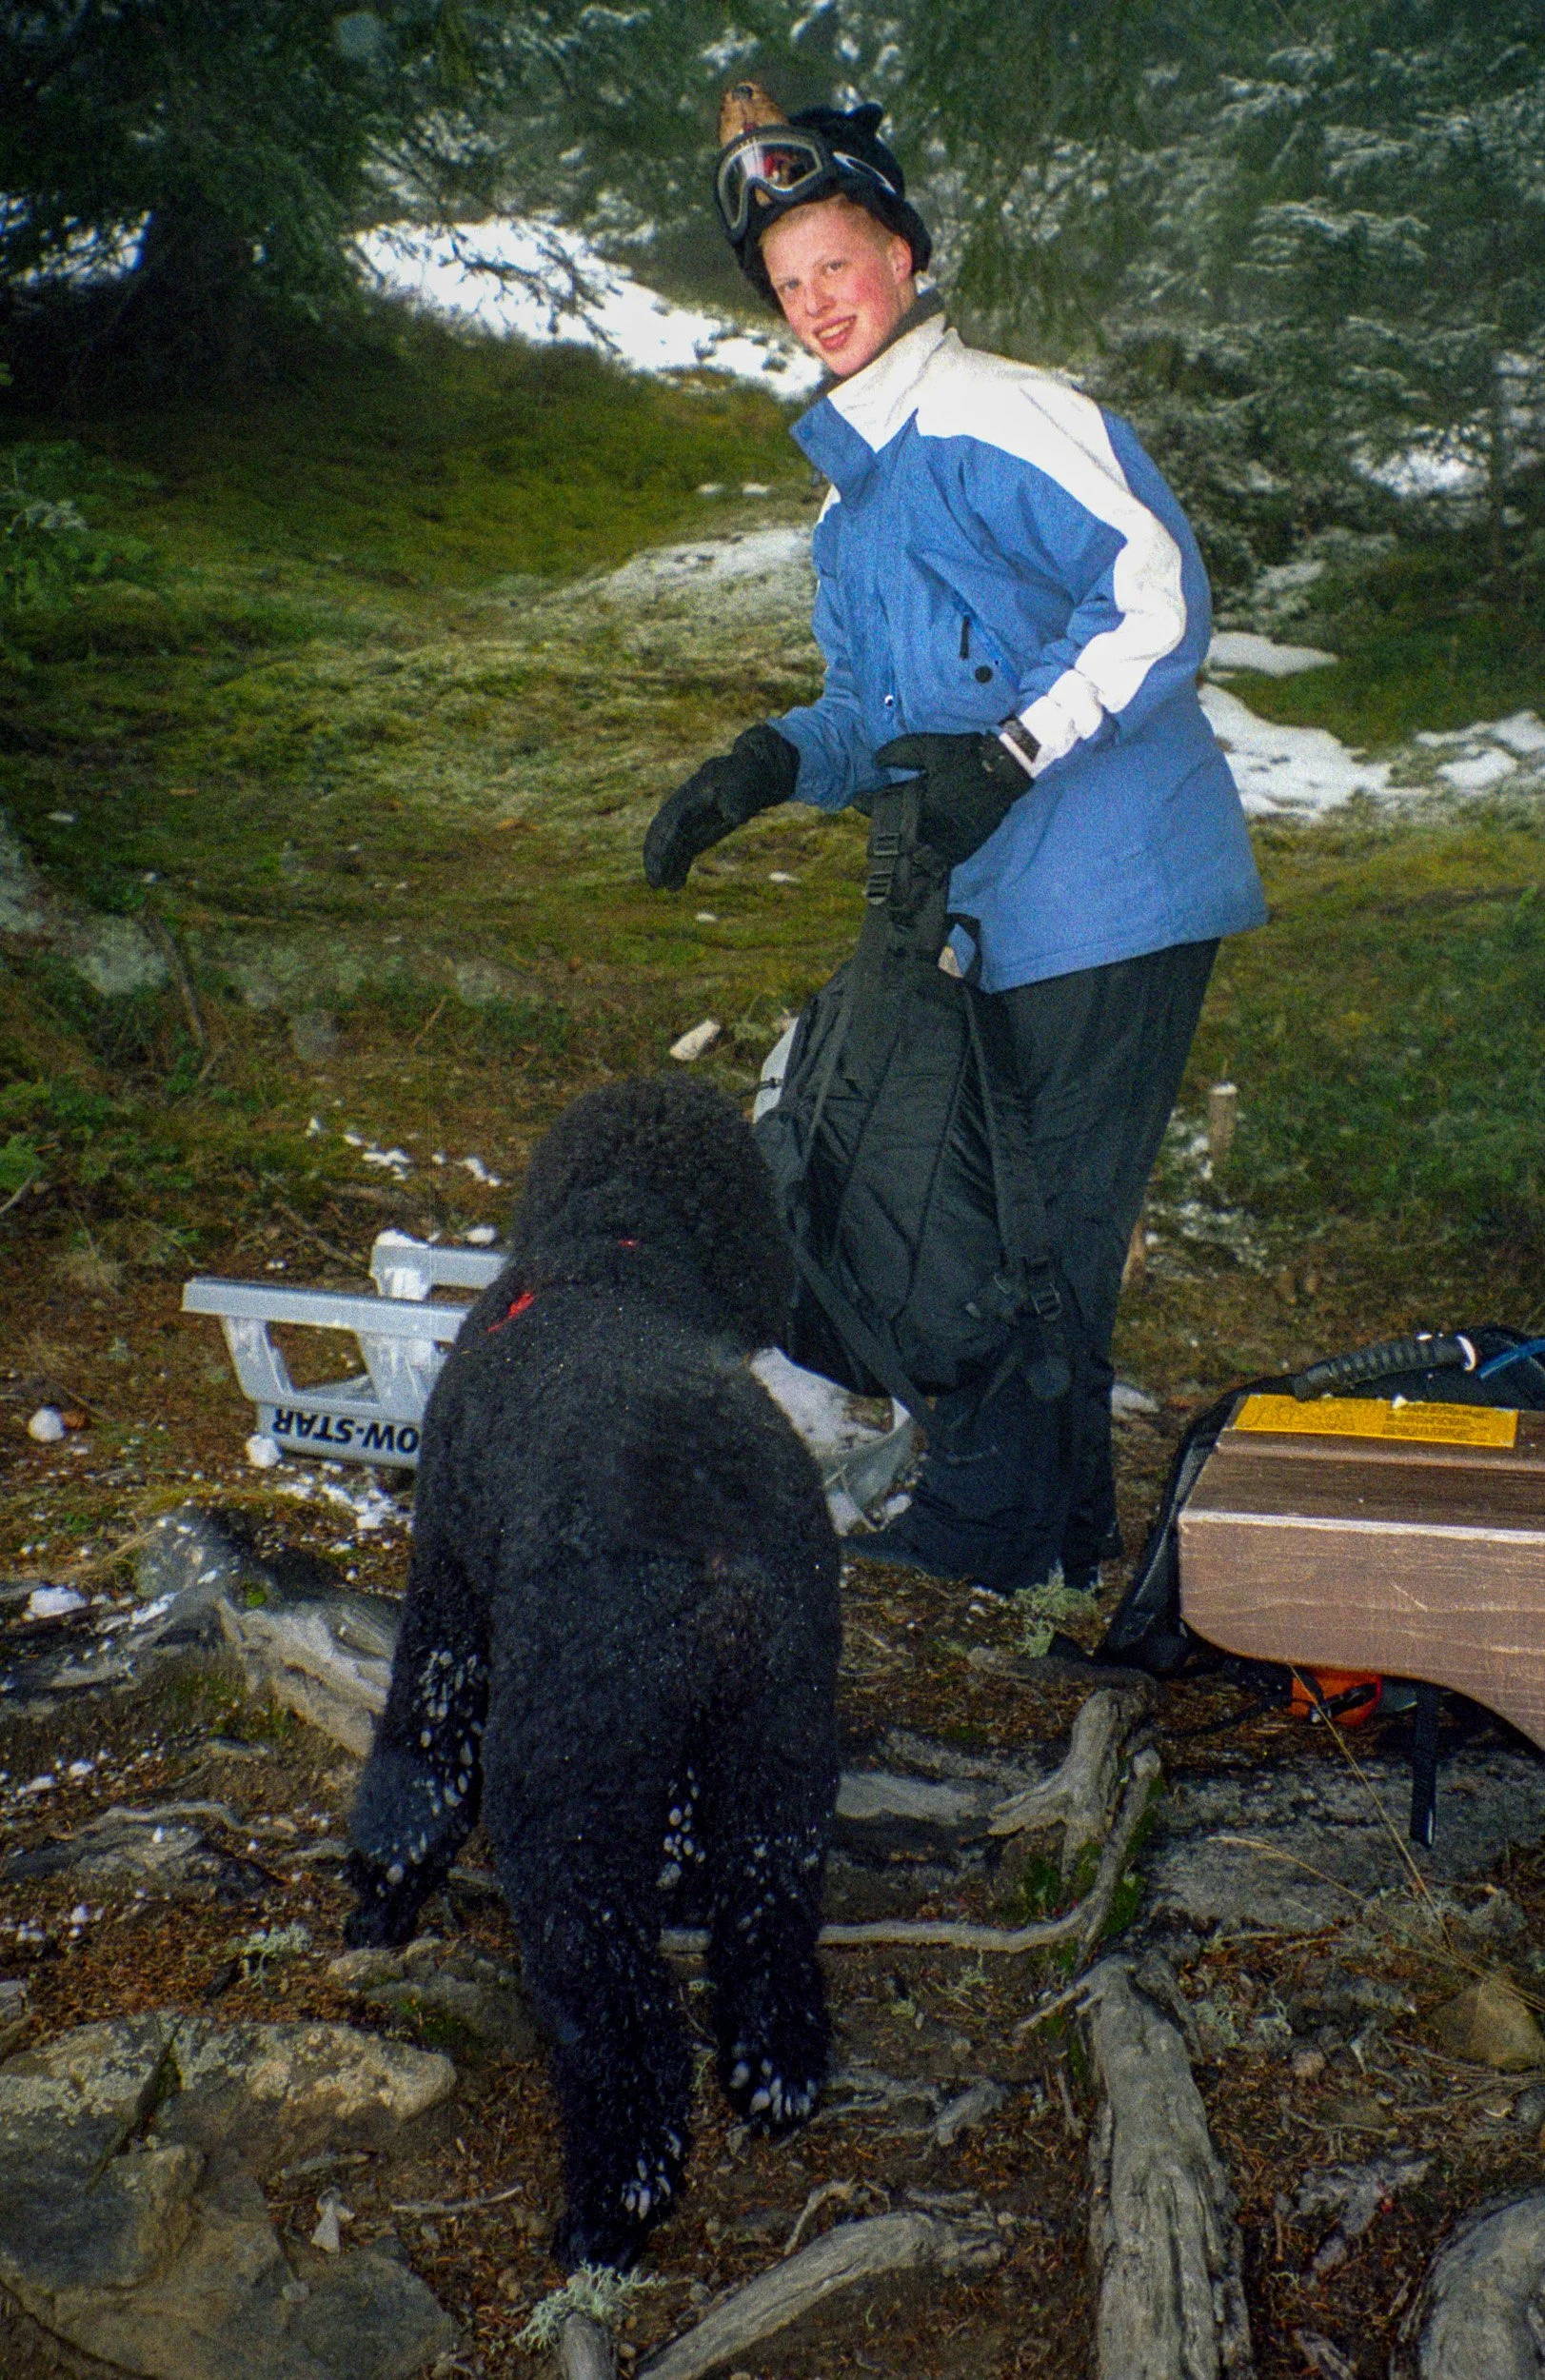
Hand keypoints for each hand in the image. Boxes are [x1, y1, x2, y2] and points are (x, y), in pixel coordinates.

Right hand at [643, 723, 799, 889]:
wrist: (748, 774)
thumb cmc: (745, 780)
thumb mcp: (743, 787)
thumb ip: (736, 801)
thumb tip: (732, 815)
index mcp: (690, 798)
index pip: (671, 824)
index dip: (663, 846)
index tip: (660, 862)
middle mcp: (683, 810)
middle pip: (663, 836)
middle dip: (656, 859)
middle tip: (655, 883)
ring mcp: (688, 821)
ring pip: (669, 845)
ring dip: (664, 866)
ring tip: (662, 887)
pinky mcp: (696, 832)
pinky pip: (681, 851)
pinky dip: (677, 866)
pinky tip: (675, 885)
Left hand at [874, 731, 1029, 868]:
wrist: (1006, 770)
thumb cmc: (967, 757)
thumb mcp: (931, 748)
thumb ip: (901, 752)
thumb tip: (876, 760)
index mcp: (923, 804)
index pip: (886, 807)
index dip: (869, 803)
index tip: (856, 799)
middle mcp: (934, 827)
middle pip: (898, 835)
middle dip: (883, 831)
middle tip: (871, 827)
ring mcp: (951, 840)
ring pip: (918, 853)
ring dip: (903, 850)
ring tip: (888, 850)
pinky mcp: (965, 846)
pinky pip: (940, 860)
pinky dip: (927, 859)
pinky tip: (917, 857)